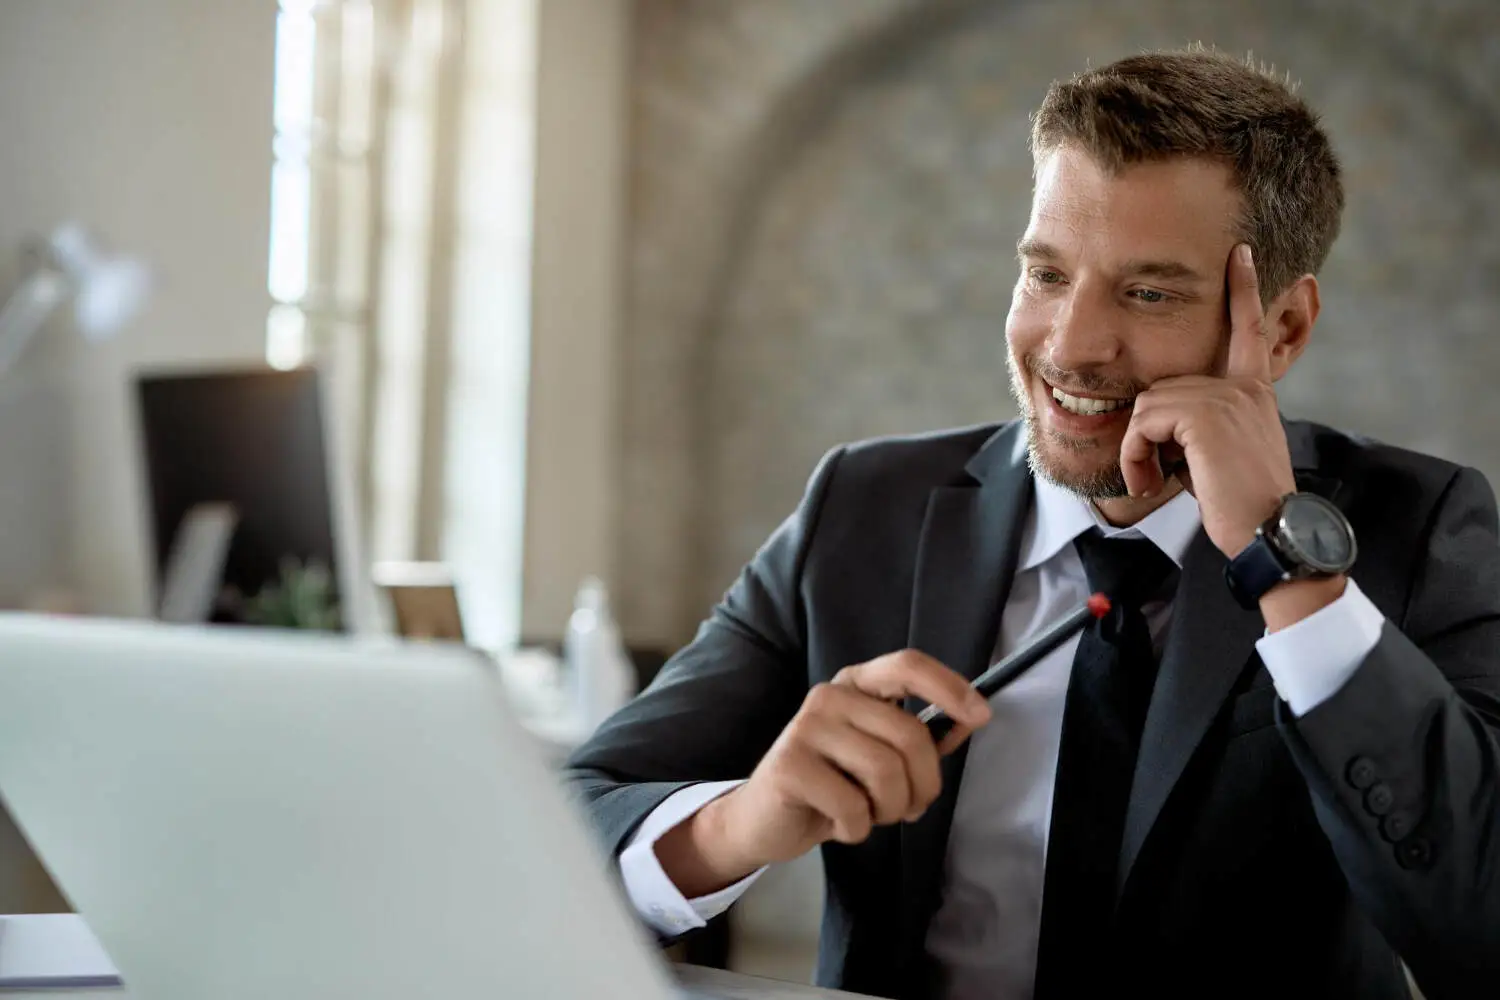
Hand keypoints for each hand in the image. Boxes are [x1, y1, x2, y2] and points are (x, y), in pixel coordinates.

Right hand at [655, 650, 990, 895]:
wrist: (764, 819)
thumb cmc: (831, 785)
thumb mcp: (879, 756)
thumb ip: (922, 738)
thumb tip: (969, 720)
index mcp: (856, 685)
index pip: (907, 666)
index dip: (949, 687)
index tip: (981, 715)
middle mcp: (830, 696)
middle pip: (909, 735)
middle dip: (923, 785)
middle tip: (910, 808)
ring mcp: (806, 727)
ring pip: (886, 773)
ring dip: (889, 810)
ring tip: (869, 813)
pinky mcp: (790, 766)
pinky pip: (854, 807)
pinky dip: (857, 829)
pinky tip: (837, 823)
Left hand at [1120, 244, 1296, 556]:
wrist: (1267, 535)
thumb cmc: (1240, 508)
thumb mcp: (1218, 457)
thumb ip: (1197, 428)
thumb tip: (1154, 419)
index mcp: (1253, 392)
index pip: (1248, 331)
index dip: (1244, 290)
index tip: (1240, 253)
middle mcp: (1244, 388)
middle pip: (1161, 387)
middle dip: (1145, 435)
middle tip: (1155, 475)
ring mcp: (1227, 398)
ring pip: (1147, 405)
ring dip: (1137, 450)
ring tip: (1154, 481)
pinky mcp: (1206, 415)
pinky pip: (1144, 421)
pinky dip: (1135, 455)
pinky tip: (1152, 481)